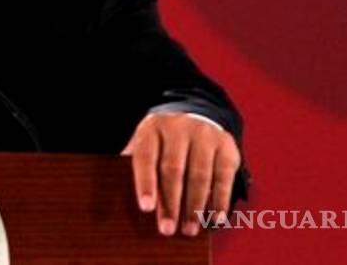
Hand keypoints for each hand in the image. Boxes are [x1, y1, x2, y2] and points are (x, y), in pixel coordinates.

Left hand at [122, 112, 240, 236]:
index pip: (146, 157)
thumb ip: (134, 168)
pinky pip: (223, 176)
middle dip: (170, 203)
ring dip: (194, 207)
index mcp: (151, 129)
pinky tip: (215, 219)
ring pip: (199, 175)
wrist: (196, 116)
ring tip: (189, 230)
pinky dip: (220, 200)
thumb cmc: (162, 143)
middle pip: (173, 169)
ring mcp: (204, 134)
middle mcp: (178, 127)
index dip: (145, 183)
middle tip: (167, 230)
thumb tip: (121, 203)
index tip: (146, 208)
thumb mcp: (145, 146)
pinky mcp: (225, 145)